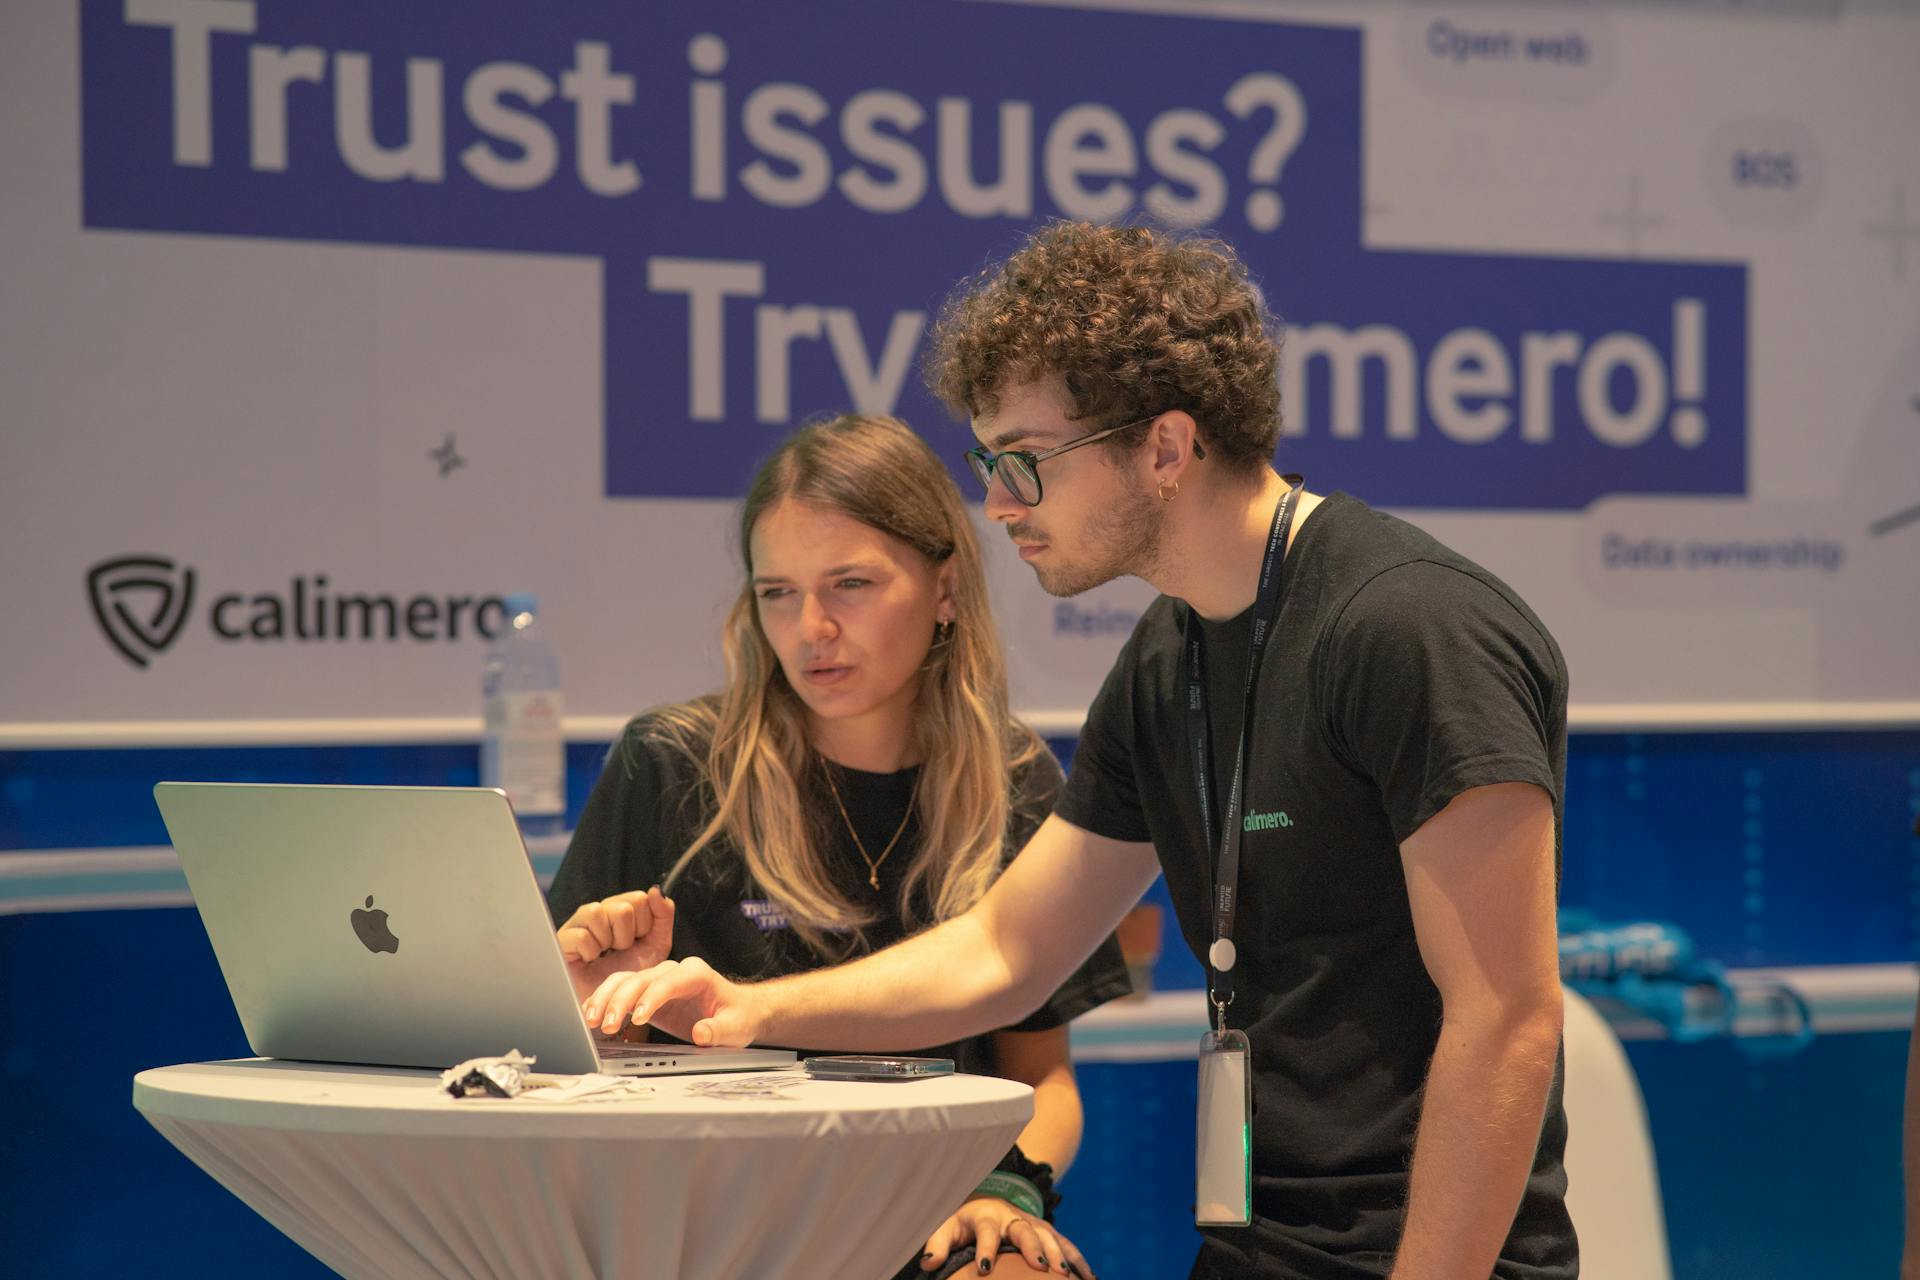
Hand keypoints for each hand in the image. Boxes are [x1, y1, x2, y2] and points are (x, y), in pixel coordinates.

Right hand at [557, 886, 674, 1005]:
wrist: (608, 1006)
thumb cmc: (629, 976)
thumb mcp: (655, 945)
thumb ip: (662, 915)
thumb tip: (655, 889)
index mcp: (620, 908)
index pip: (639, 899)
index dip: (644, 926)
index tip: (636, 942)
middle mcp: (598, 911)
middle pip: (622, 907)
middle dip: (627, 937)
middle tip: (618, 951)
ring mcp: (578, 923)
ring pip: (598, 912)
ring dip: (607, 941)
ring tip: (603, 954)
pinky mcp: (561, 939)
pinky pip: (581, 935)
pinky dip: (590, 952)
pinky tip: (588, 960)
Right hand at [580, 955, 764, 1045]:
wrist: (737, 1011)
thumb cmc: (738, 1016)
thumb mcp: (736, 1027)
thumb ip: (718, 1030)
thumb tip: (701, 1033)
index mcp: (696, 974)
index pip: (667, 982)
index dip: (650, 999)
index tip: (638, 1019)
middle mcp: (674, 971)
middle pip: (640, 979)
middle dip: (620, 1001)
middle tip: (607, 1025)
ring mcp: (658, 980)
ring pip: (625, 980)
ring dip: (606, 999)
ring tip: (591, 1020)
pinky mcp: (647, 993)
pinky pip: (621, 991)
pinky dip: (605, 1001)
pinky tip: (591, 1014)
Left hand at [918, 1197, 1092, 1277]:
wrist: (986, 1198)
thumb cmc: (963, 1221)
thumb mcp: (946, 1227)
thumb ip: (937, 1243)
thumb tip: (927, 1263)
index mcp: (986, 1217)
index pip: (986, 1232)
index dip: (986, 1249)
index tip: (985, 1268)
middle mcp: (1013, 1217)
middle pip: (1025, 1230)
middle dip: (1034, 1247)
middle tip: (1043, 1266)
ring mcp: (1033, 1222)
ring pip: (1050, 1235)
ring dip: (1060, 1253)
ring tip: (1068, 1274)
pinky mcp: (1047, 1229)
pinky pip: (1066, 1243)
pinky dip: (1079, 1259)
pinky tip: (1090, 1278)